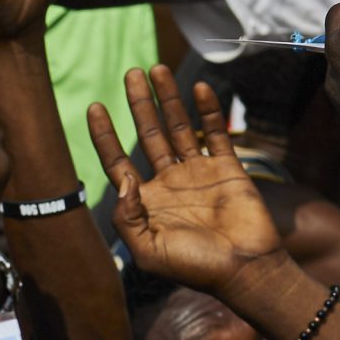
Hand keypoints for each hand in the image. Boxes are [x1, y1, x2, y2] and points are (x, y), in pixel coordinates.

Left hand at [88, 67, 283, 297]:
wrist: (244, 270)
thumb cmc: (194, 268)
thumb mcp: (147, 250)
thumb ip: (127, 217)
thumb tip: (122, 178)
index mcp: (146, 202)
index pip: (118, 161)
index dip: (105, 135)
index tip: (94, 107)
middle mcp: (170, 182)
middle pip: (148, 134)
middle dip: (139, 104)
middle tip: (131, 73)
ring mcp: (198, 173)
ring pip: (179, 127)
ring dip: (168, 98)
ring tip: (157, 69)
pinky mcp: (227, 168)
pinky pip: (215, 133)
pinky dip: (208, 110)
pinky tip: (198, 87)